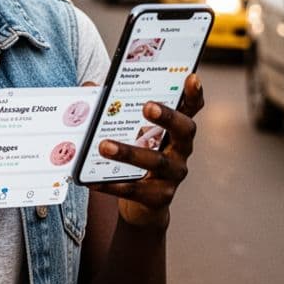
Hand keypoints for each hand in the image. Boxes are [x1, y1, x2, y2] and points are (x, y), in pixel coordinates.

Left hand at [94, 74, 203, 229]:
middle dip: (168, 117)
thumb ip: (114, 108)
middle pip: (183, 130)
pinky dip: (113, 185)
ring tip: (104, 145)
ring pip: (156, 161)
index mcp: (176, 129)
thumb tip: (89, 87)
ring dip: (129, 152)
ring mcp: (173, 175)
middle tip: (148, 106)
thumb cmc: (136, 157)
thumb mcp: (130, 132)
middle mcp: (181, 150)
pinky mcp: (159, 197)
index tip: (191, 77)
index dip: (194, 94)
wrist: (142, 206)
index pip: (191, 108)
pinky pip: (135, 190)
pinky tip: (93, 180)